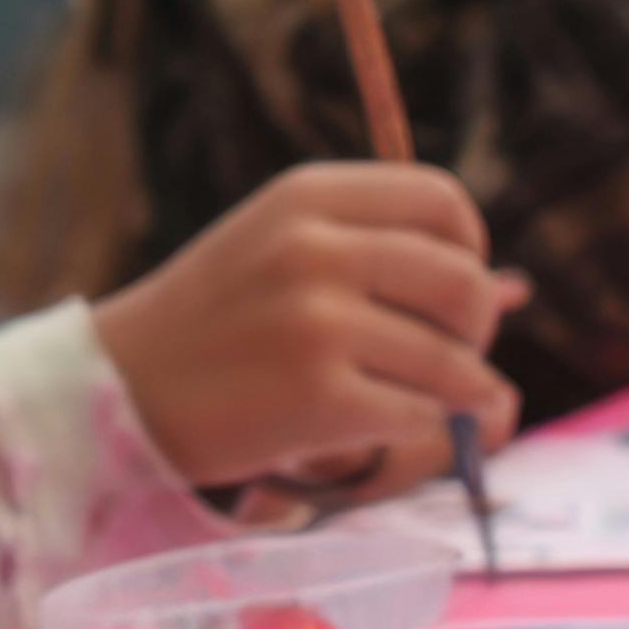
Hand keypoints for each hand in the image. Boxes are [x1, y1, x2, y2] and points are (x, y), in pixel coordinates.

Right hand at [92, 160, 522, 494]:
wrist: (114, 392)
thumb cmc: (206, 324)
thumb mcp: (277, 250)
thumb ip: (376, 252)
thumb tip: (514, 291)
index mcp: (308, 197)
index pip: (443, 201)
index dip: (467, 249)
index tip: (446, 291)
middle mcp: (316, 248)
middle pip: (465, 283)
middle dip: (476, 331)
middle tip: (451, 358)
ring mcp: (317, 323)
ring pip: (453, 362)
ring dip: (459, 393)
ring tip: (430, 404)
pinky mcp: (317, 398)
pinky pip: (420, 416)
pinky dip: (418, 432)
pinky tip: (386, 430)